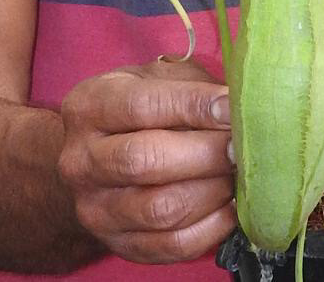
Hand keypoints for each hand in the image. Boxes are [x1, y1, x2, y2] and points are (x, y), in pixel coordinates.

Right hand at [59, 61, 235, 263]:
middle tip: (241, 145)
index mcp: (89, 106)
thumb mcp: (154, 78)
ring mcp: (96, 208)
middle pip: (146, 160)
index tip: (232, 107)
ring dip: (211, 190)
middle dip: (206, 153)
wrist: (96, 157)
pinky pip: (172, 245)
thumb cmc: (139, 107)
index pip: (142, 105)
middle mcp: (82, 159)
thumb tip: (238, 101)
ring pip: (161, 208)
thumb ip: (190, 84)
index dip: (193, 106)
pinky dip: (211, 227)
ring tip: (236, 173)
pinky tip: (229, 205)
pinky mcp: (119, 244)